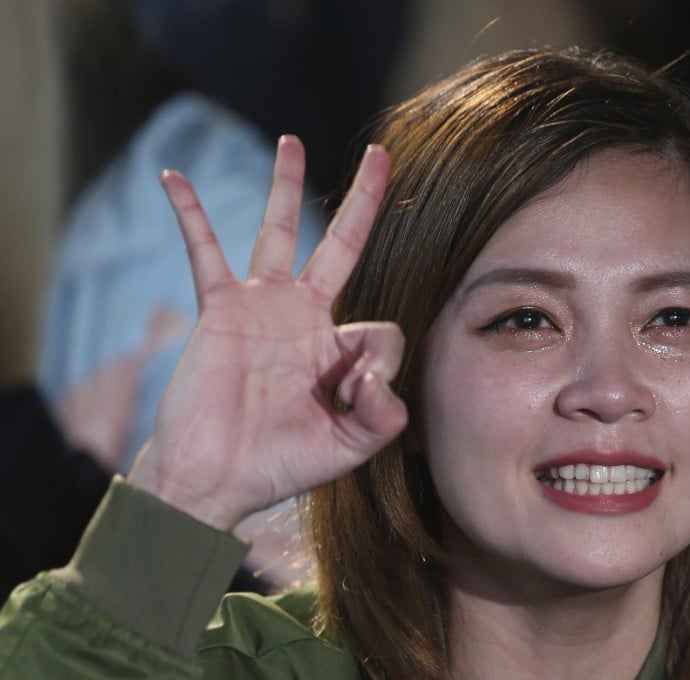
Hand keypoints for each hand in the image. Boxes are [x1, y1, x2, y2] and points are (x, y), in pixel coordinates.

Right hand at [128, 137, 406, 530]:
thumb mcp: (351, 446)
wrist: (217, 479)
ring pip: (278, 232)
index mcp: (338, 347)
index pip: (381, 328)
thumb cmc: (282, 464)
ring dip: (285, 186)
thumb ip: (385, 414)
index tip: (354, 398)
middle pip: (340, 244)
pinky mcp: (220, 308)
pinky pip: (205, 251)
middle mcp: (304, 316)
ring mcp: (261, 307)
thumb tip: (378, 375)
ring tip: (291, 141)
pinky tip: (173, 177)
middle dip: (361, 200)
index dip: (378, 365)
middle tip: (379, 156)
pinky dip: (191, 215)